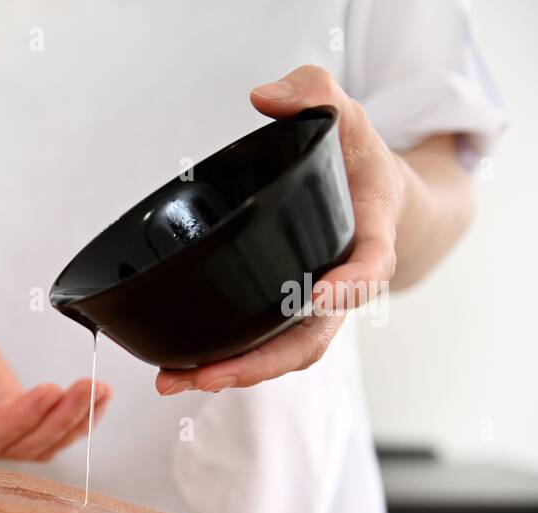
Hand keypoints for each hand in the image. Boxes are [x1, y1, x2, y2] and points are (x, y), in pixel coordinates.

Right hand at [0, 301, 109, 460]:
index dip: (21, 418)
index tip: (48, 391)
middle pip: (22, 445)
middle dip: (59, 419)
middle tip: (88, 388)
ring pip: (41, 442)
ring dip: (74, 420)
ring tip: (99, 390)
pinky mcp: (13, 419)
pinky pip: (49, 429)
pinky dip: (76, 418)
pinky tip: (97, 399)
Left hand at [156, 64, 405, 395]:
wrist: (377, 201)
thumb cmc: (359, 162)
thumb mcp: (348, 116)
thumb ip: (316, 93)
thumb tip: (265, 97)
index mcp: (369, 238)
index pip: (369, 268)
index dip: (347, 286)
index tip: (318, 295)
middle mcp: (342, 287)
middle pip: (311, 339)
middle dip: (260, 363)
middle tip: (208, 375)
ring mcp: (314, 310)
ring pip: (281, 355)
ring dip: (230, 374)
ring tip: (174, 380)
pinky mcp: (286, 318)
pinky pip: (261, 349)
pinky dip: (223, 364)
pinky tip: (177, 370)